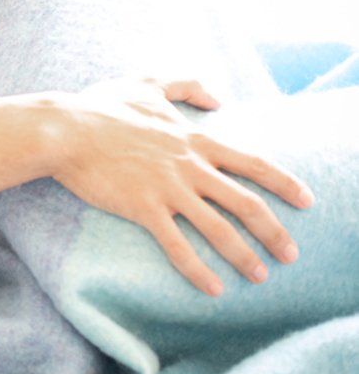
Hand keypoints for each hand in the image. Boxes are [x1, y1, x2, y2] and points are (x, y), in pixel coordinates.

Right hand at [53, 78, 312, 295]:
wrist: (65, 129)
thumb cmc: (99, 107)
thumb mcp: (146, 83)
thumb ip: (185, 84)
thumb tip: (218, 97)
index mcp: (193, 139)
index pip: (253, 163)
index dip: (284, 183)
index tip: (307, 200)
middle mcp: (189, 166)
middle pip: (246, 202)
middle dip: (274, 231)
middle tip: (291, 254)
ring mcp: (168, 188)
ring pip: (219, 228)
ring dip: (244, 255)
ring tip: (260, 276)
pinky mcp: (143, 208)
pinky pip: (177, 245)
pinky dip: (198, 270)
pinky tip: (212, 289)